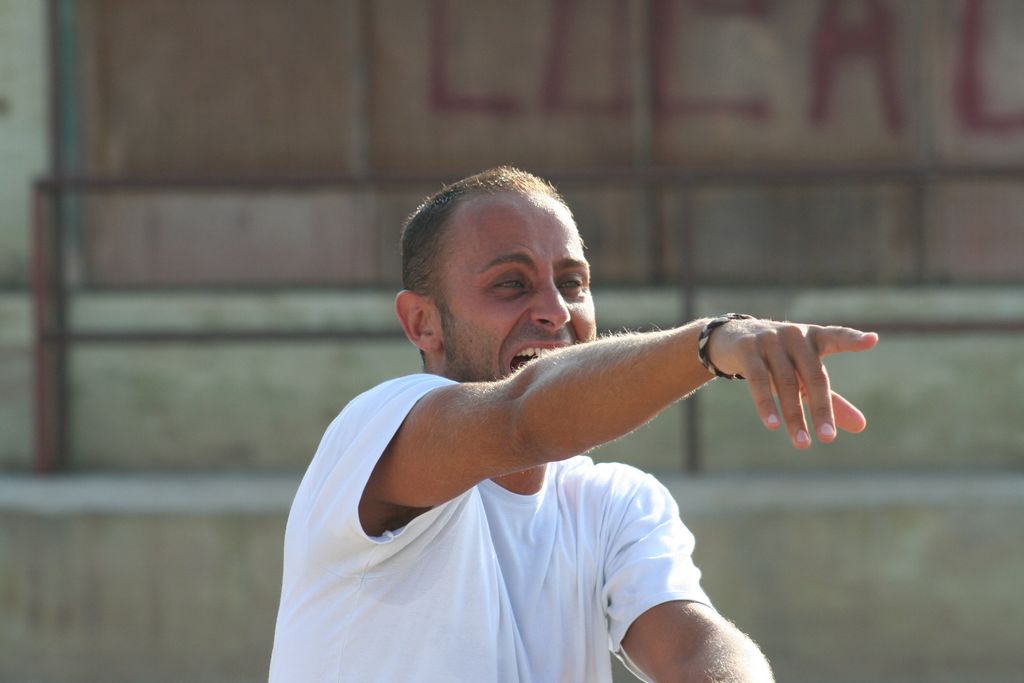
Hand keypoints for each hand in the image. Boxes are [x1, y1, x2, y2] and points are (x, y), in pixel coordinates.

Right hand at [705, 319, 878, 447]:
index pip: (837, 336)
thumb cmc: (778, 360)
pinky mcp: (747, 349)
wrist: (732, 338)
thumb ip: (831, 399)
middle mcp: (794, 335)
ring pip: (786, 383)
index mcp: (814, 338)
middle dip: (821, 409)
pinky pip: (758, 380)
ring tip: (802, 443)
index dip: (853, 339)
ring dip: (793, 415)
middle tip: (828, 439)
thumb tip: (861, 427)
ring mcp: (770, 340)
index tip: (872, 341)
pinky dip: (766, 404)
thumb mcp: (804, 376)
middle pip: (813, 376)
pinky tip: (773, 425)